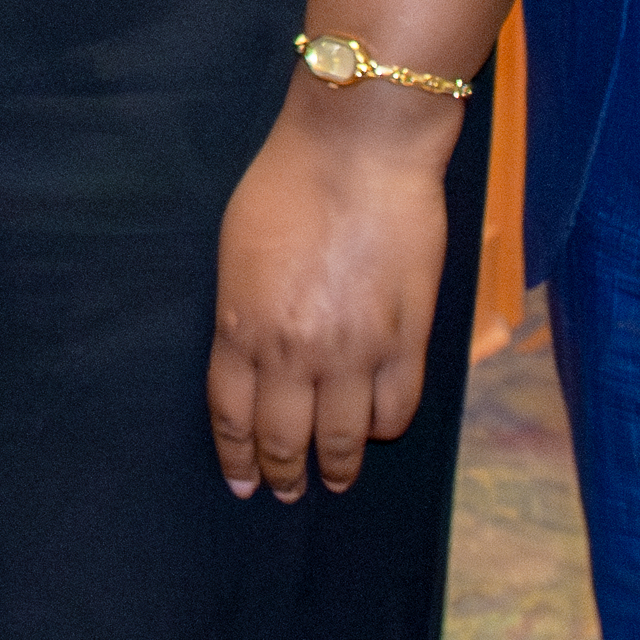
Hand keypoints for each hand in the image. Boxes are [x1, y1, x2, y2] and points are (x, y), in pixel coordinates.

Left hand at [205, 76, 457, 503]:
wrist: (360, 148)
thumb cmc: (289, 182)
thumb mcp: (236, 250)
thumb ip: (242, 312)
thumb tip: (252, 355)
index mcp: (243, 328)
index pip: (233, 417)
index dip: (237, 457)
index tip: (243, 482)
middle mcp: (294, 353)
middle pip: (284, 439)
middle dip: (284, 473)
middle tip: (288, 490)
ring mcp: (354, 353)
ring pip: (343, 439)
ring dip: (336, 467)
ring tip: (335, 478)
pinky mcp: (407, 341)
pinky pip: (396, 410)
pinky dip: (383, 427)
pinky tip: (375, 427)